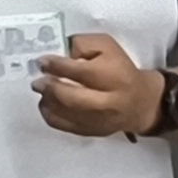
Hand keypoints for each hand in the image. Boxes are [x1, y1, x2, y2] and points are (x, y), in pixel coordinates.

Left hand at [35, 34, 160, 137]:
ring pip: (66, 114)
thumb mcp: (107, 47)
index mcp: (114, 76)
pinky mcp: (91, 132)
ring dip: (48, 101)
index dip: (57, 66)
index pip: (81, 72)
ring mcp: (99, 121)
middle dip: (50, 88)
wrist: (139, 103)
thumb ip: (83, 45)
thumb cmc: (120, 70)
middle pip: (72, 98)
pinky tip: (47, 103)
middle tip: (37, 82)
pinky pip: (64, 126)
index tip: (43, 62)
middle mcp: (108, 102)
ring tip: (42, 91)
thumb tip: (61, 53)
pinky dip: (50, 114)